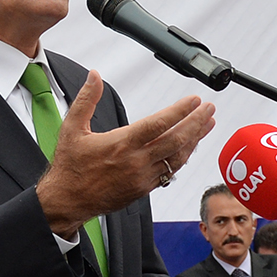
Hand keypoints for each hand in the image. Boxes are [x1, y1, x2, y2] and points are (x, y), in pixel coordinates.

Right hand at [35, 71, 214, 236]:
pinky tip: (189, 147)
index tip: (194, 100)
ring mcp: (142, 177)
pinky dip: (183, 157)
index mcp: (121, 144)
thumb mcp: (71, 128)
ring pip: (177, 157)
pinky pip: (170, 171)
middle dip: (196, 123)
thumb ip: (86, 99)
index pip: (158, 124)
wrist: (68, 200)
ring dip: (194, 139)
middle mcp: (136, 161)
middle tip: (209, 109)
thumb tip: (94, 76)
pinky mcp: (144, 189)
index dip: (180, 111)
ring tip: (207, 124)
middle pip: (176, 140)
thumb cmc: (70, 166)